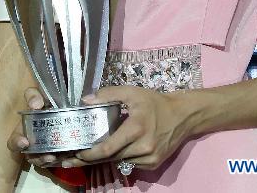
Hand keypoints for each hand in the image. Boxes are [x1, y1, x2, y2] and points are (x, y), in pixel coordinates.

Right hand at [6, 87, 64, 167]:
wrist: (59, 106)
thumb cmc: (43, 101)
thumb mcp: (36, 95)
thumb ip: (33, 96)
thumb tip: (36, 104)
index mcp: (24, 130)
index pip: (14, 142)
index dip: (17, 143)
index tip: (24, 142)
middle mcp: (31, 143)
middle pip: (30, 156)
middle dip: (37, 158)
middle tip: (48, 155)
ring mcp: (42, 150)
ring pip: (42, 161)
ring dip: (48, 161)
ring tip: (56, 157)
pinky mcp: (55, 153)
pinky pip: (55, 162)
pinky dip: (60, 161)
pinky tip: (65, 157)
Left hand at [58, 86, 190, 170]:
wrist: (182, 116)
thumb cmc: (155, 102)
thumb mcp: (131, 92)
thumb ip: (108, 94)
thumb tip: (86, 100)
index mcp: (136, 128)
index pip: (108, 148)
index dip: (90, 154)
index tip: (77, 154)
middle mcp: (143, 147)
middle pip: (112, 158)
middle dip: (92, 159)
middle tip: (74, 158)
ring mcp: (150, 158)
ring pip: (120, 162)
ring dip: (106, 159)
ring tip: (89, 154)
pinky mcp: (154, 164)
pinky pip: (131, 163)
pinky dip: (121, 158)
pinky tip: (114, 151)